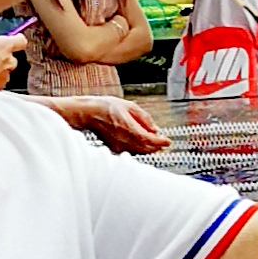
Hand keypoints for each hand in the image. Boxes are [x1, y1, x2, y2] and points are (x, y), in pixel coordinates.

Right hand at [45, 95, 167, 154]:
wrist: (89, 113)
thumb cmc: (107, 107)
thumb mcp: (130, 106)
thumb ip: (144, 118)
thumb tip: (155, 129)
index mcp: (129, 128)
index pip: (150, 140)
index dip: (161, 142)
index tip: (168, 141)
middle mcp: (124, 140)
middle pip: (146, 149)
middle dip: (156, 146)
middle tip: (163, 141)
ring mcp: (119, 146)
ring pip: (139, 151)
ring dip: (148, 147)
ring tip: (153, 140)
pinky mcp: (114, 148)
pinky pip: (131, 151)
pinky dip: (138, 148)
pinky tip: (140, 141)